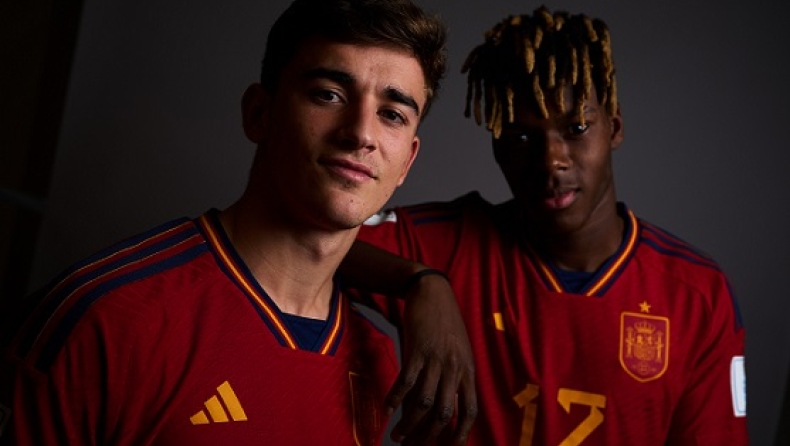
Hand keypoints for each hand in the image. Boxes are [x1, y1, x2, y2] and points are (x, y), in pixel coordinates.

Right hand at [387, 273, 476, 444]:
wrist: (433, 292)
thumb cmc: (445, 323)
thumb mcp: (458, 351)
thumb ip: (454, 376)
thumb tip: (442, 405)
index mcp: (467, 370)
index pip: (469, 411)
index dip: (460, 434)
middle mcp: (454, 368)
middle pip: (444, 413)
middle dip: (428, 436)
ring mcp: (435, 359)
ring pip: (423, 402)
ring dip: (409, 424)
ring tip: (397, 436)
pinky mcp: (416, 350)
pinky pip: (405, 382)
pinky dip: (395, 399)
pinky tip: (387, 410)